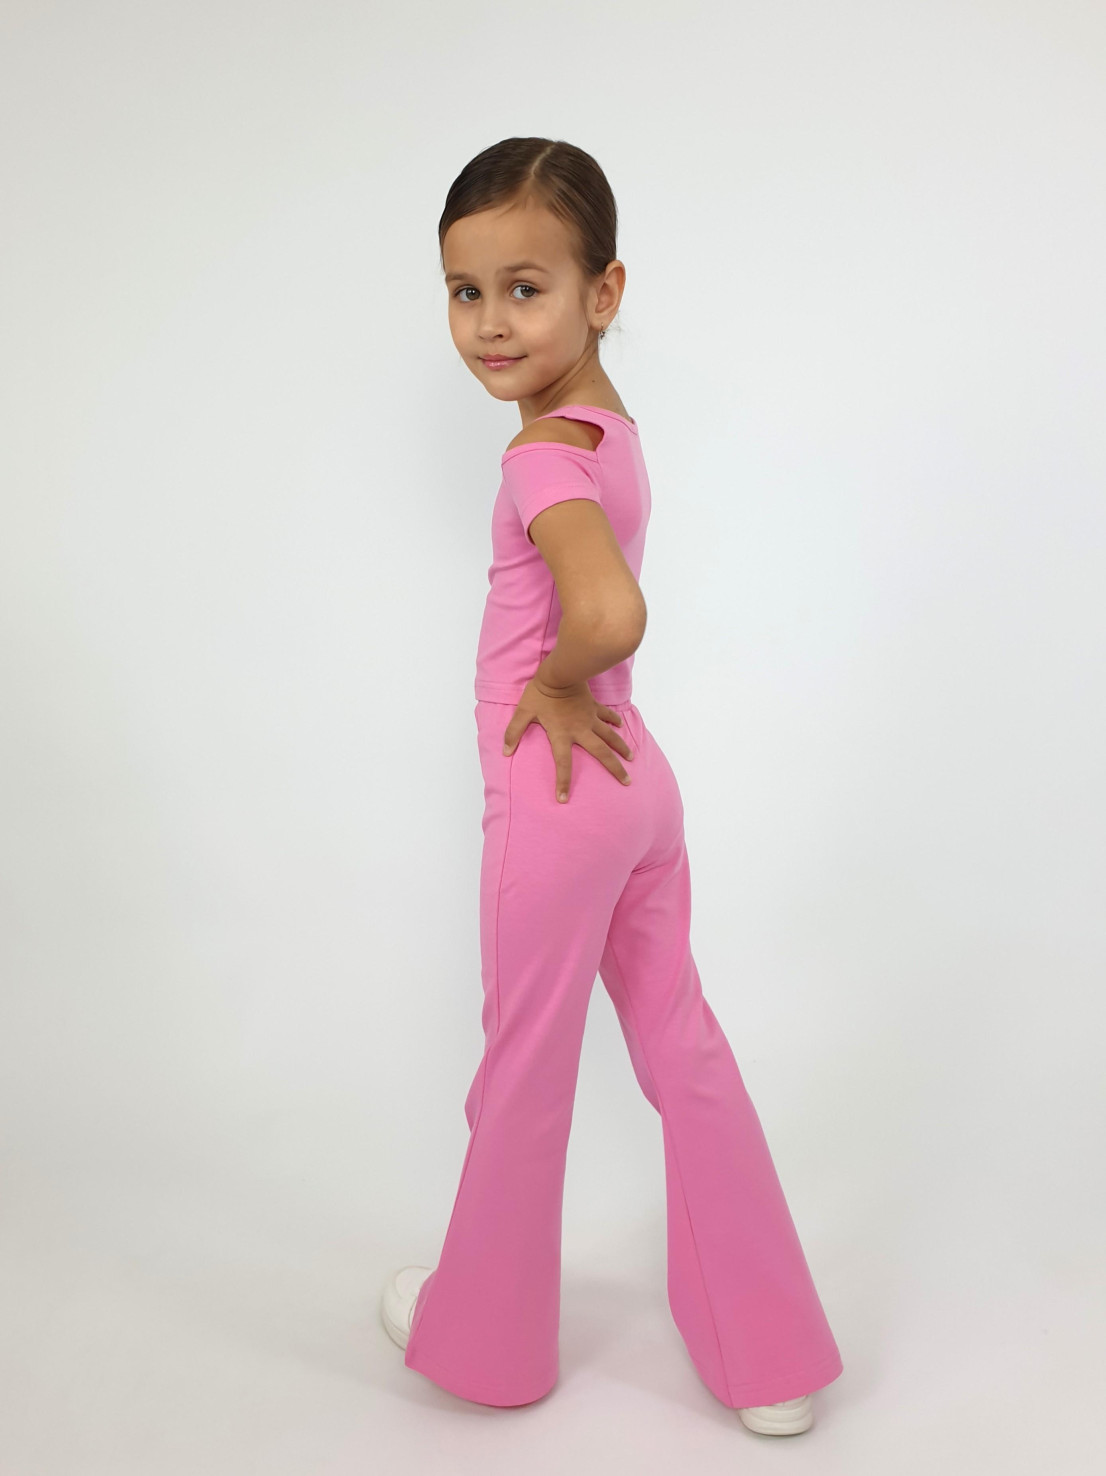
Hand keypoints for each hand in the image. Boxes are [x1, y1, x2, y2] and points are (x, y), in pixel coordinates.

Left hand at [502, 676, 633, 802]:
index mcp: (562, 735)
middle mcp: (580, 730)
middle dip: (615, 768)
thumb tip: (505, 751)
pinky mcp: (594, 706)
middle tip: (626, 781)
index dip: (562, 782)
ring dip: (621, 747)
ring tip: (631, 758)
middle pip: (601, 753)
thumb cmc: (541, 693)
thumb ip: (513, 732)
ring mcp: (590, 718)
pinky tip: (621, 726)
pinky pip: (607, 716)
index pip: (563, 764)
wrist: (561, 672)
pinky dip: (615, 721)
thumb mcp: (523, 712)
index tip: (563, 799)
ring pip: (610, 736)